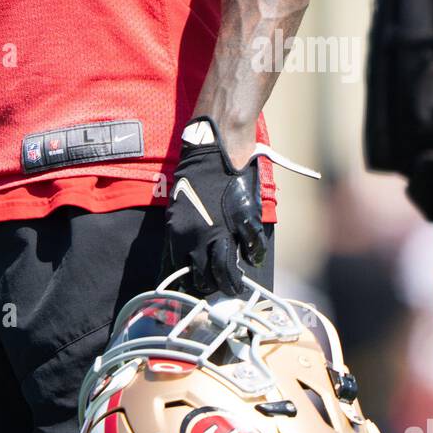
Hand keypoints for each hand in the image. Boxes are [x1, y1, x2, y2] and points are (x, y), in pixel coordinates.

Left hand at [162, 116, 266, 296]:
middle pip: (206, 279)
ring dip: (233, 281)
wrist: (215, 146)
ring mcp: (222, 231)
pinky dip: (253, 254)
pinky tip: (251, 255)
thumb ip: (183, 232)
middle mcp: (198, 238)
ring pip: (228, 273)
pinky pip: (252, 249)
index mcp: (179, 234)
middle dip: (212, 286)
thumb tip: (185, 257)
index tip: (196, 285)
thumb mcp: (181, 206)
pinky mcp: (243, 220)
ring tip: (235, 284)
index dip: (190, 282)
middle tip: (218, 285)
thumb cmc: (196, 173)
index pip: (182, 272)